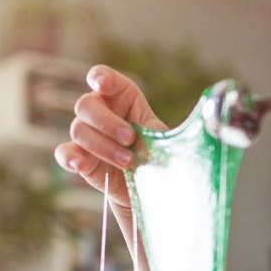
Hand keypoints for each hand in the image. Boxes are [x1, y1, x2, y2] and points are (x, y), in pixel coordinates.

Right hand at [54, 66, 166, 213]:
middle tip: (130, 139)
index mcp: (123, 101)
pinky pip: (64, 153)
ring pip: (79, 129)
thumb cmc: (161, 161)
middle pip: (86, 105)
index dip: (101, 77)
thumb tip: (205, 119)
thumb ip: (169, 130)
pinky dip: (70, 156)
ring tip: (129, 163)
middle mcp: (102, 114)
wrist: (152, 193)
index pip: (106, 79)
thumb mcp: (169, 143)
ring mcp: (89, 137)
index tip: (100, 83)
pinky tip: (81, 163)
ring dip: (103, 146)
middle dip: (107, 122)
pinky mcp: (82, 160)